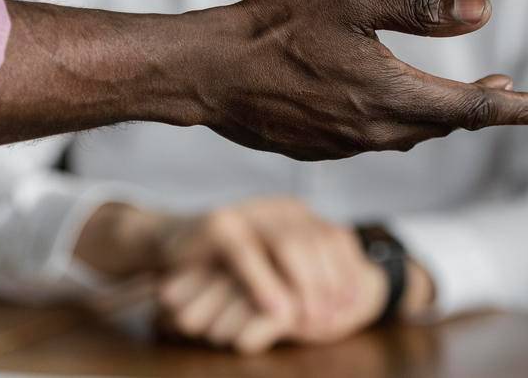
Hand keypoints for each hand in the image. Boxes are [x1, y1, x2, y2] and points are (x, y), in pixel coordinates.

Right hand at [0, 0, 527, 154]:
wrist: (206, 71)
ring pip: (410, 135)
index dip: (513, 108)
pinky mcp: (319, 146)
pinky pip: (375, 140)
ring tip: (460, 97)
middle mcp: (376, 130)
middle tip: (506, 90)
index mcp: (392, 94)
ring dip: (440, 117)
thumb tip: (486, 11)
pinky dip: (400, 124)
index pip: (471, 110)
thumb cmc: (278, 25)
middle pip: (444, 125)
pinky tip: (392, 105)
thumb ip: (422, 10)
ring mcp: (345, 144)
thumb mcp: (355, 1)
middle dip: (480, 108)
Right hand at [154, 198, 388, 352]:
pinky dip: (266, 285)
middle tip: (335, 318)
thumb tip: (355, 297)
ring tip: (313, 320)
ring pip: (289, 245)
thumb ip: (304, 272)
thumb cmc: (228, 265)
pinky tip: (279, 313)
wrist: (172, 243)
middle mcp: (277, 207)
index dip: (348, 270)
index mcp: (297, 212)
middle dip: (330, 283)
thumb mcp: (273, 265)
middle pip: (318, 241)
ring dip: (305, 286)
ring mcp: (249, 212)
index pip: (336, 237)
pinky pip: (248, 255)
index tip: (354, 304)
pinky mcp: (219, 226)